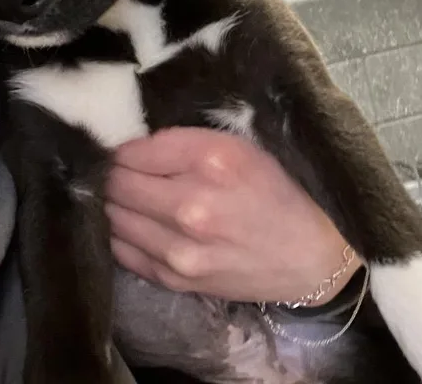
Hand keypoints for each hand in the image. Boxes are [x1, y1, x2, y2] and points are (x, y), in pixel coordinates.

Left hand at [105, 127, 360, 303]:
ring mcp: (180, 248)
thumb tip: (131, 142)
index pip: (134, 148)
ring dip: (114, 202)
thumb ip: (187, 142)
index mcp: (211, 159)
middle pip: (117, 182)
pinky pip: (122, 250)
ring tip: (124, 192)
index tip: (121, 145)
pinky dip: (120, 232)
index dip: (122, 144)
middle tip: (116, 167)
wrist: (310, 256)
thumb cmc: (277, 191)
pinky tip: (131, 220)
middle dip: (111, 172)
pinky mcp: (176, 279)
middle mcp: (191, 204)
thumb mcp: (241, 146)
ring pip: (114, 216)